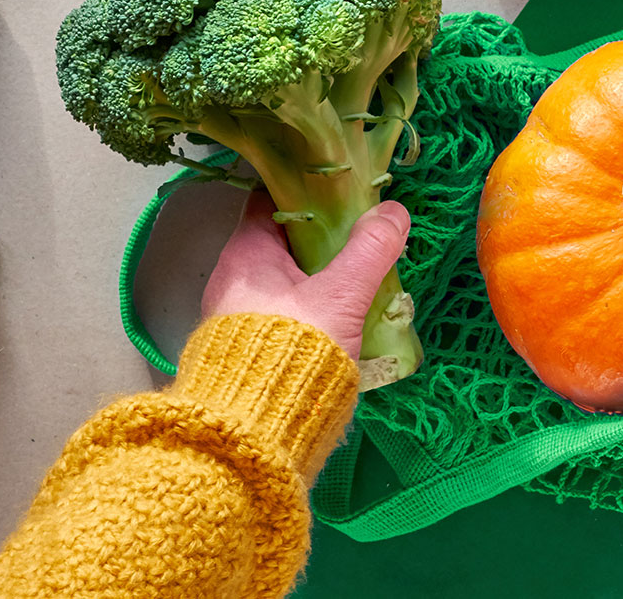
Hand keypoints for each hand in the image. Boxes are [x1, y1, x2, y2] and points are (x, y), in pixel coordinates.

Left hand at [201, 191, 411, 358]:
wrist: (256, 430)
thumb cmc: (293, 349)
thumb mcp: (341, 296)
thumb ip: (369, 252)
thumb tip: (393, 212)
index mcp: (245, 253)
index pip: (270, 202)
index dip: (305, 192)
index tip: (340, 194)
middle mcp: (229, 279)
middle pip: (278, 242)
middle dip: (316, 240)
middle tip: (357, 239)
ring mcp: (231, 317)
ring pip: (278, 282)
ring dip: (312, 280)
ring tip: (353, 283)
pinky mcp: (242, 350)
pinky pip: (276, 314)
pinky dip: (304, 311)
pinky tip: (333, 323)